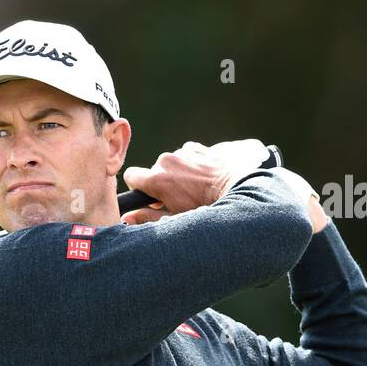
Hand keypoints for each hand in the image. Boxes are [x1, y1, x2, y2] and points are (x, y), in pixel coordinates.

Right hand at [120, 139, 270, 224]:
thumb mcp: (175, 217)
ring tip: (196, 188)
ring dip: (179, 174)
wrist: (238, 188)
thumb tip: (128, 217)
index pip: (132, 176)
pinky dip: (192, 164)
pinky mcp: (198, 148)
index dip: (139, 187)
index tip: (150, 196)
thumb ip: (147, 216)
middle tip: (179, 198)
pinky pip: (187, 155)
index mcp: (157, 179)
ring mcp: (183, 152)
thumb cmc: (206, 208)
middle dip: (163, 183)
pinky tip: (204, 177)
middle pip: (154, 171)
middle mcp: (167, 161)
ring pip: (172, 163)